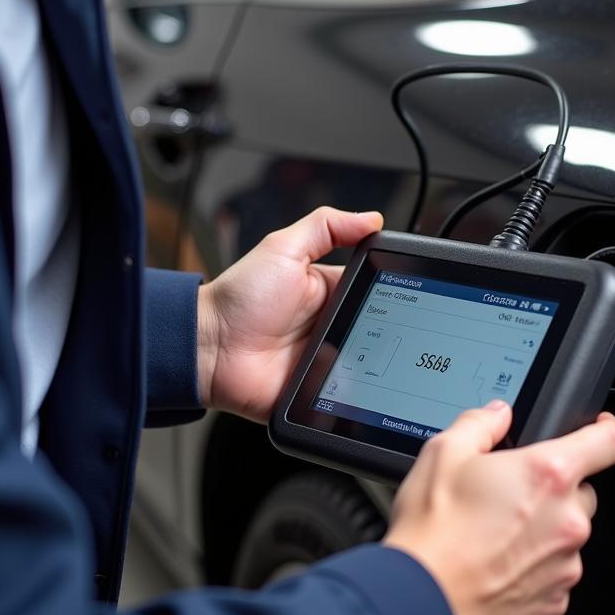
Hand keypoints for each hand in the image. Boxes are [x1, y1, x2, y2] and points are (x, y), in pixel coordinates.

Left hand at [198, 207, 382, 420]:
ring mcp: (325, 360)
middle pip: (378, 331)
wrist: (208, 347)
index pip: (375, 290)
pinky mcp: (318, 391)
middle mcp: (332, 326)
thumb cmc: (238, 299)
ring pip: (369, 366)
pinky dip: (352, 392)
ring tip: (361, 357)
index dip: (391, 291)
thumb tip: (371, 219)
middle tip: (376, 328)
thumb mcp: (283, 249)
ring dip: (370, 363)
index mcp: (329, 292)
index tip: (406, 290)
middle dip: (386, 332)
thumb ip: (326, 228)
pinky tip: (345, 383)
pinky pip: (347, 396)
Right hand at [385, 403, 614, 614]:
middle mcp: (567, 521)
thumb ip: (480, 424)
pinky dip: (532, 568)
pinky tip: (494, 564)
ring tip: (492, 535)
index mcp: (548, 475)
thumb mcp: (444, 453)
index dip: (605, 429)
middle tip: (509, 494)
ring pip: (567, 537)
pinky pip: (553, 575)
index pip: (609, 442)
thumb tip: (496, 415)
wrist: (422, 600)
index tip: (599, 429)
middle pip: (583, 492)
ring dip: (542, 531)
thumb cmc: (433, 532)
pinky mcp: (553, 603)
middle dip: (553, 490)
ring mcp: (564, 566)